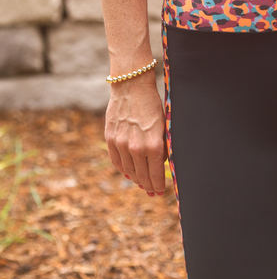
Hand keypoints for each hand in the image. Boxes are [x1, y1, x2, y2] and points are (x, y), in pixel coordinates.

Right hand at [104, 75, 166, 196]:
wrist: (131, 85)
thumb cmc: (152, 105)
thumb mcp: (164, 127)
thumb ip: (163, 148)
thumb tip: (162, 166)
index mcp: (153, 146)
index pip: (155, 175)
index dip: (159, 186)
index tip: (161, 192)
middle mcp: (136, 148)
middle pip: (142, 176)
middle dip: (149, 186)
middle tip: (152, 192)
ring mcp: (121, 144)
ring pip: (129, 171)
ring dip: (136, 179)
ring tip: (142, 184)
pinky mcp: (110, 139)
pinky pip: (116, 161)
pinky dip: (123, 170)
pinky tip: (129, 173)